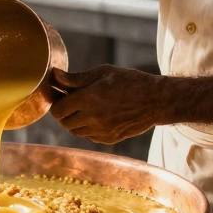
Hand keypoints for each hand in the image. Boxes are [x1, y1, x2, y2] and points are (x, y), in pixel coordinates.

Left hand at [48, 65, 169, 144]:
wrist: (156, 101)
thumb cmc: (130, 81)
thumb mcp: (103, 73)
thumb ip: (76, 78)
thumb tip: (55, 76)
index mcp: (88, 99)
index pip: (58, 110)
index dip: (57, 103)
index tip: (62, 96)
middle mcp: (92, 118)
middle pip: (64, 122)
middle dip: (64, 112)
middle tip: (72, 102)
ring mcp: (101, 131)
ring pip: (75, 131)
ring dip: (75, 121)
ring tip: (86, 108)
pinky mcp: (109, 139)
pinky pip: (89, 136)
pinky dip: (88, 128)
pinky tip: (97, 116)